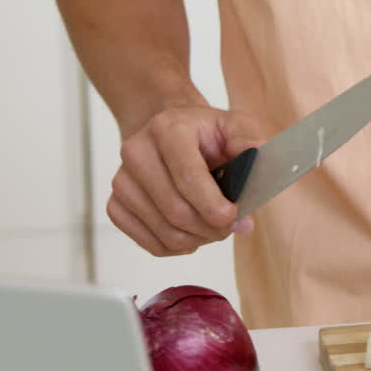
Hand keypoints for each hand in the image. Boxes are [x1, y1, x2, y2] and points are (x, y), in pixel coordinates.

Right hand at [108, 105, 264, 256]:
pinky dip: (178, 247)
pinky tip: (191, 230)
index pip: (188, 177)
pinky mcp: (115, 205)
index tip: (234, 217)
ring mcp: (122, 181)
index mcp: (167, 129)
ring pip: (165, 233)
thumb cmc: (204, 134)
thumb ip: (247, 137)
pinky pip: (150, 243)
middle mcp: (136, 152)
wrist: (168, 135)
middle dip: (211, 228)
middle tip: (230, 225)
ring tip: (213, 226)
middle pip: (176, 211)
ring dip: (198, 239)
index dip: (213, 205)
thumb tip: (254, 152)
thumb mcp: (233, 124)